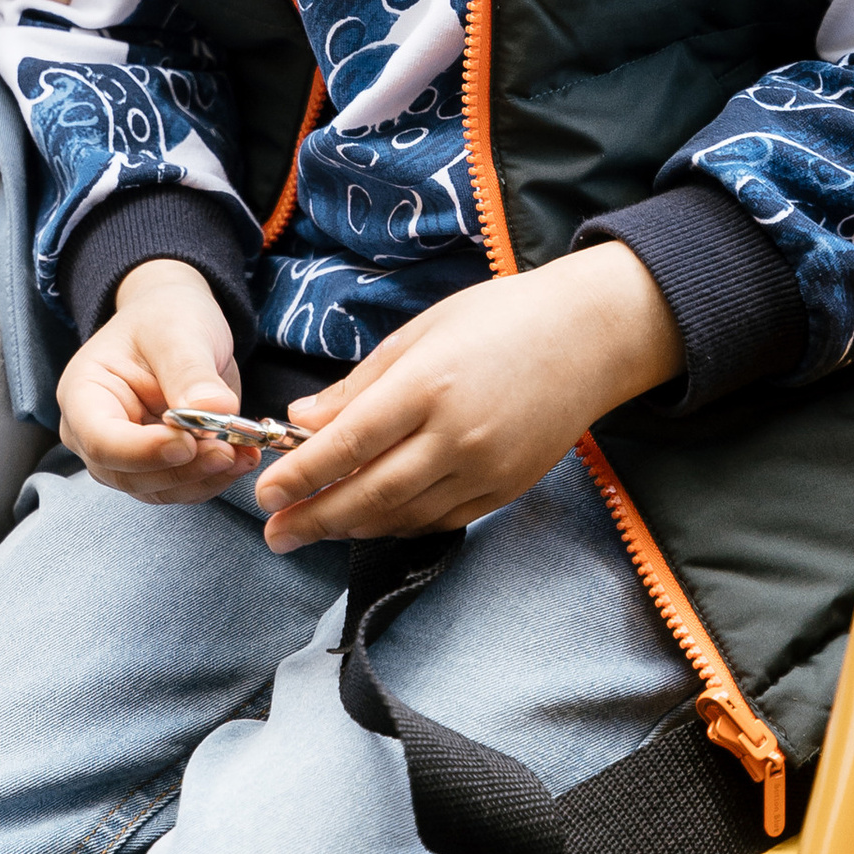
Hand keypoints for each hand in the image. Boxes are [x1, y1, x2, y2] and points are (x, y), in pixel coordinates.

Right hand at [57, 259, 251, 503]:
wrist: (177, 324)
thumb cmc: (166, 317)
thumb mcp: (178, 331)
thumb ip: (190, 372)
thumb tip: (216, 411)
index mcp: (83, 392)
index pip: (101, 439)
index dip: (143, 451)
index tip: (189, 443)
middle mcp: (93, 432)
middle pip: (128, 474)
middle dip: (181, 469)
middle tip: (228, 450)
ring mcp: (124, 455)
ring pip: (157, 488)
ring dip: (202, 478)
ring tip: (242, 452)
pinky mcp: (156, 466)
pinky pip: (180, 486)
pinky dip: (213, 479)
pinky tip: (241, 456)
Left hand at [252, 249, 682, 550]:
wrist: (589, 338)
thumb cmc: (498, 319)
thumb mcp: (419, 333)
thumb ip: (358, 386)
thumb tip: (301, 420)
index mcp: (427, 387)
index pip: (348, 445)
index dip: (301, 476)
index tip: (264, 493)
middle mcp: (456, 437)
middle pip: (370, 495)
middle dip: (314, 519)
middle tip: (274, 533)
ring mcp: (485, 470)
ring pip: (404, 516)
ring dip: (351, 528)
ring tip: (311, 529)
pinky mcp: (506, 490)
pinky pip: (441, 521)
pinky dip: (399, 526)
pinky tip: (370, 522)